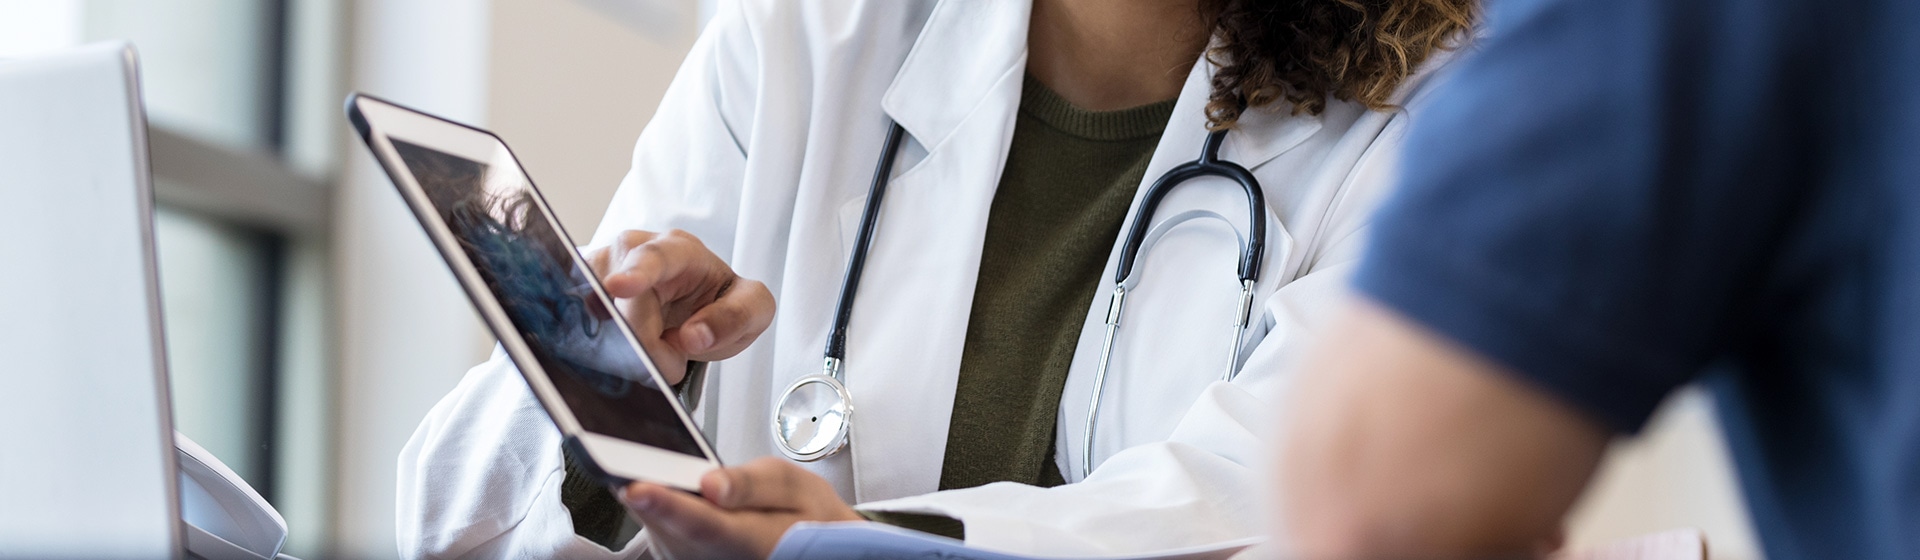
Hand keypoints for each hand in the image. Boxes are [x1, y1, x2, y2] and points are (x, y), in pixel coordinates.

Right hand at [586, 229, 773, 384]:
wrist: (694, 306)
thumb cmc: (719, 302)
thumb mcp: (751, 309)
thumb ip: (735, 318)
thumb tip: (692, 336)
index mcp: (679, 249)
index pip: (655, 257)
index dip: (637, 273)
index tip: (619, 287)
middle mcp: (635, 250)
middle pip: (623, 302)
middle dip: (646, 343)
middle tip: (671, 362)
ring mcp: (603, 269)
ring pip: (600, 315)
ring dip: (627, 347)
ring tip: (656, 347)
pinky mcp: (583, 291)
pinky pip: (581, 322)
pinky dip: (606, 346)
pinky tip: (625, 346)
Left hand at [620, 457, 862, 559]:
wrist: (810, 545)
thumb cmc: (804, 515)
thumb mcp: (794, 486)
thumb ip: (753, 482)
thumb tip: (712, 482)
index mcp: (751, 542)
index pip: (702, 525)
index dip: (666, 505)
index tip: (637, 487)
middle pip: (664, 525)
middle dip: (646, 489)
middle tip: (624, 451)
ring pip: (653, 526)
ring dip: (649, 495)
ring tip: (654, 466)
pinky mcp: (680, 557)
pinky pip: (655, 528)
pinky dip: (654, 504)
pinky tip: (664, 485)